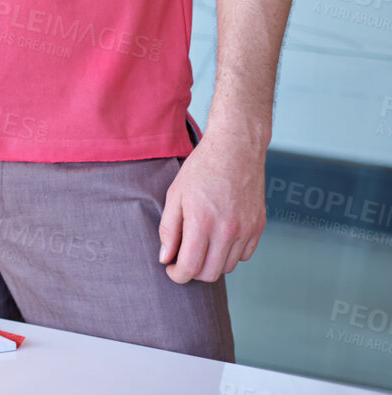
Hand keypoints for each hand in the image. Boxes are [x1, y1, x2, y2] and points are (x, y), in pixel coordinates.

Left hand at [158, 126, 266, 283]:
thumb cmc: (201, 169)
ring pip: (227, 267)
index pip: (189, 267)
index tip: (170, 269)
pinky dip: (229, 254)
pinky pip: (243, 255)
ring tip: (200, 246)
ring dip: (211, 263)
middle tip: (182, 259)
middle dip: (192, 272)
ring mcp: (246, 230)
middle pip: (210, 274)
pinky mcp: (259, 227)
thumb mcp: (175, 194)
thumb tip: (165, 257)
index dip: (177, 274)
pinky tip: (218, 239)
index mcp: (202, 222)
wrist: (235, 150)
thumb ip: (168, 229)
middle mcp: (227, 230)